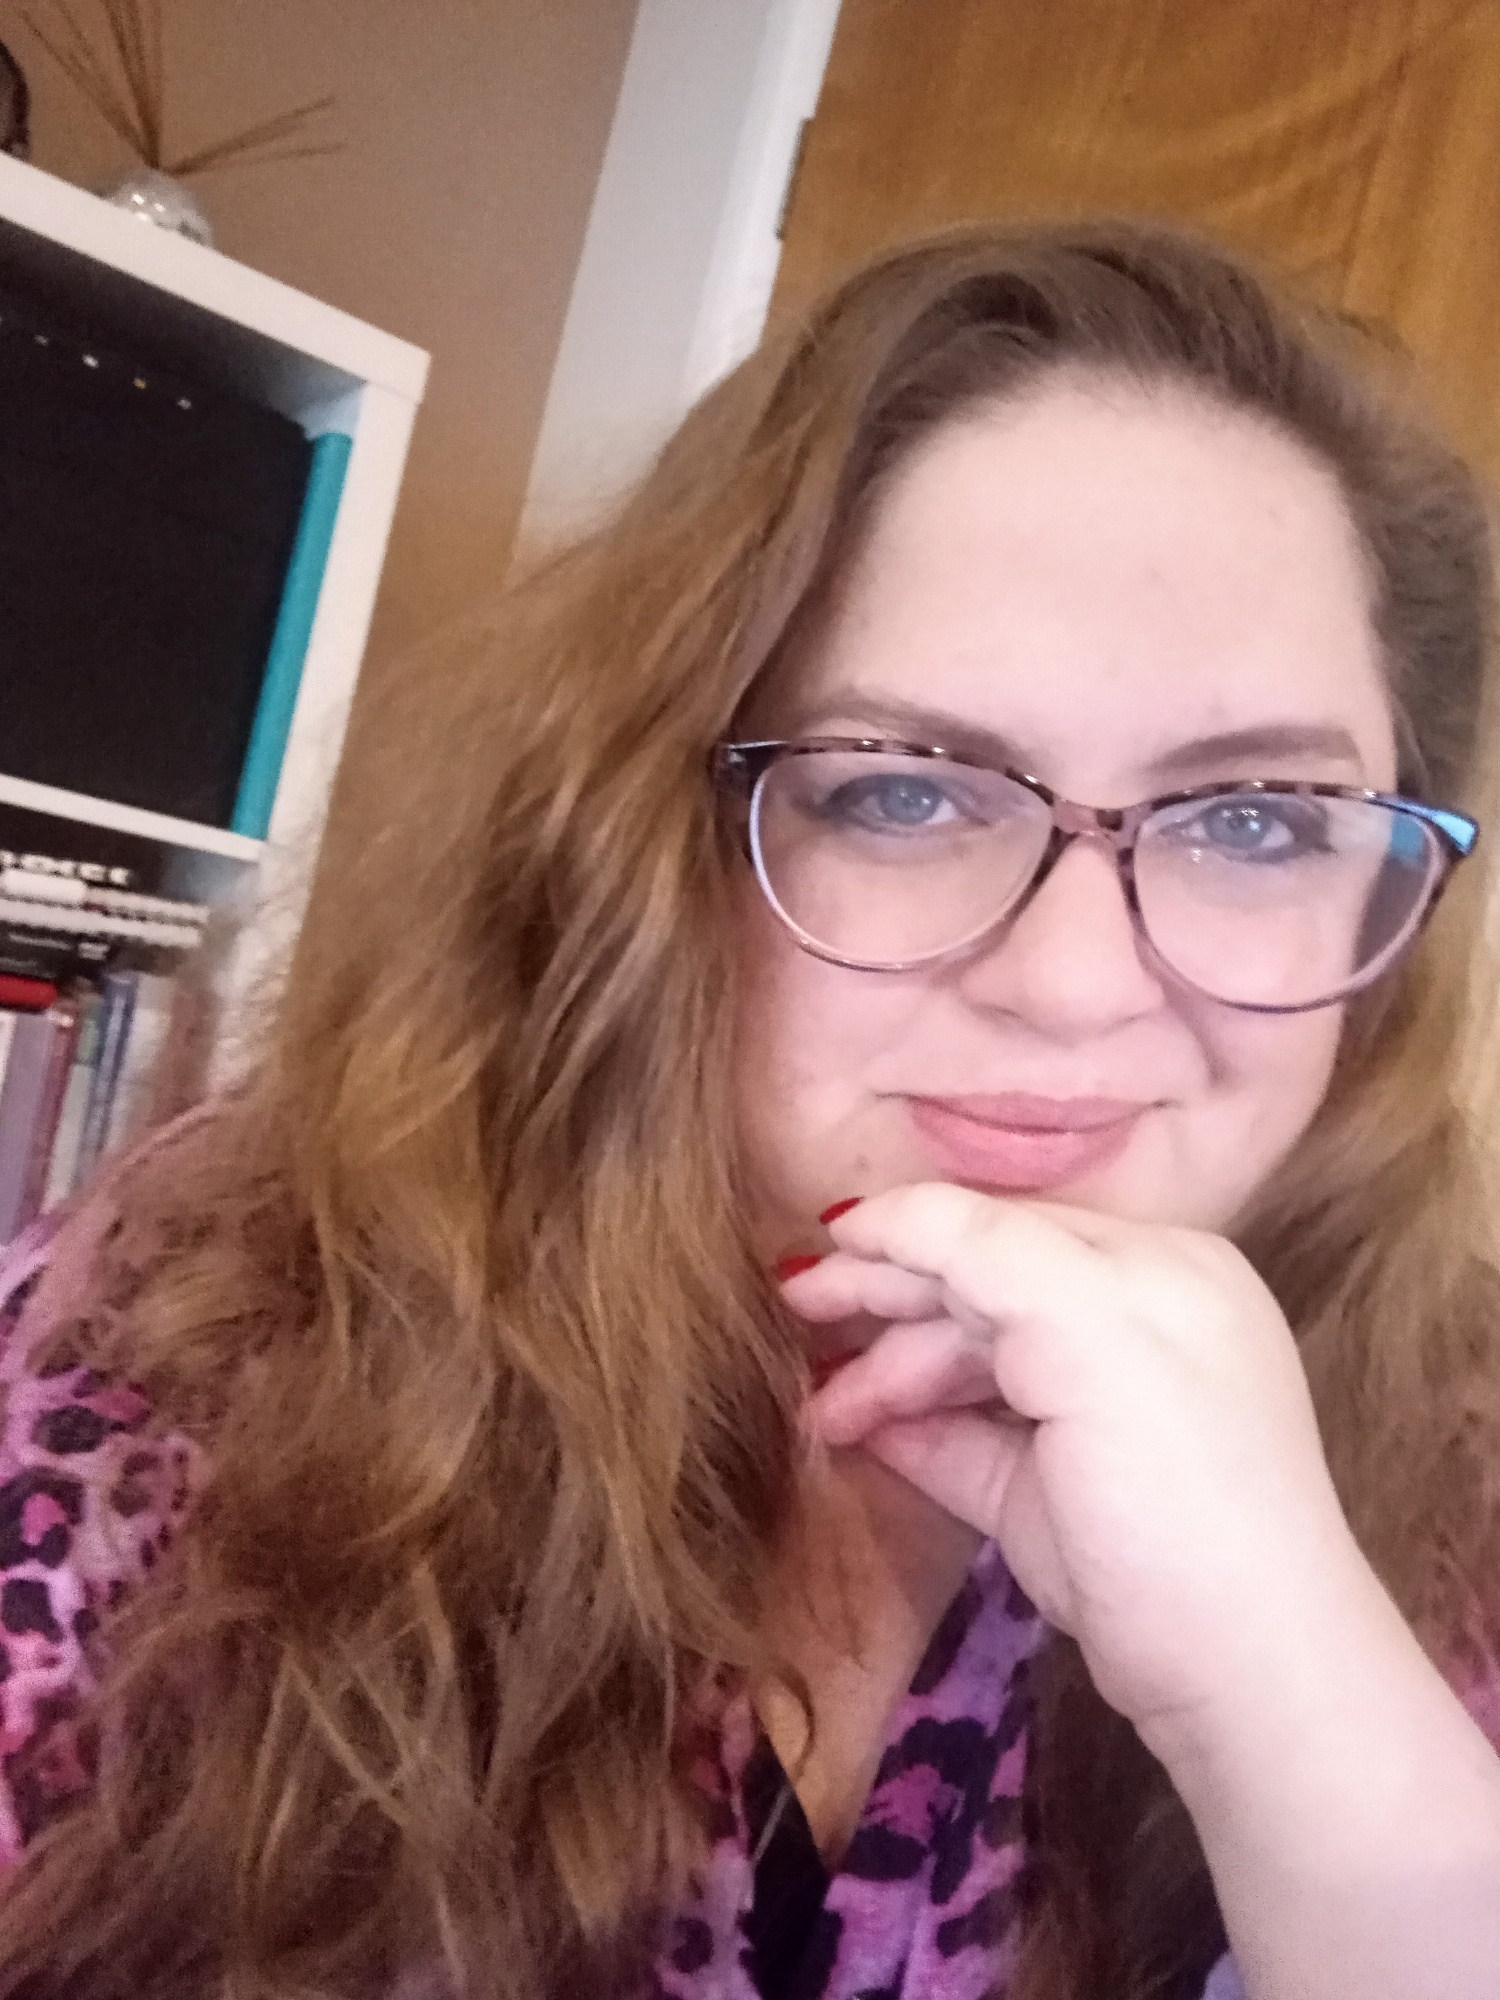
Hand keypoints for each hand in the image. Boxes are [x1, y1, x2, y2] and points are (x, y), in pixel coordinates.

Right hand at [783, 1182, 1375, 1752]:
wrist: (1244, 1675)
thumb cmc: (1179, 1486)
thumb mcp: (1097, 1335)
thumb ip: (992, 1254)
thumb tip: (874, 1214)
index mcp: (1154, 1270)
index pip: (1008, 1226)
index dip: (914, 1228)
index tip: (825, 1232)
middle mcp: (1126, 1326)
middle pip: (979, 1290)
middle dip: (886, 1300)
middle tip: (793, 1308)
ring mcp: (1088, 1415)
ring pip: (964, 1367)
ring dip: (886, 1378)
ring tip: (817, 1412)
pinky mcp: (1054, 1492)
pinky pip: (965, 1438)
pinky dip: (909, 1431)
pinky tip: (850, 1434)